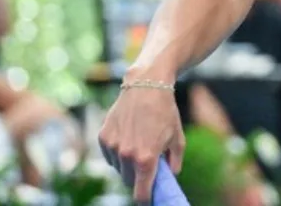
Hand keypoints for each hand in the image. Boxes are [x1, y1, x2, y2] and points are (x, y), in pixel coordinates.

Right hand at [98, 85, 184, 202]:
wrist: (147, 85)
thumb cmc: (166, 112)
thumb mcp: (177, 138)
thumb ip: (174, 163)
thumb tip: (170, 177)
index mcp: (146, 159)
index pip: (141, 194)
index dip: (145, 198)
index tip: (149, 198)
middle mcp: (126, 155)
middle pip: (128, 181)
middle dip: (138, 176)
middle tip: (147, 163)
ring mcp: (113, 146)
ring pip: (118, 168)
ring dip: (127, 163)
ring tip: (139, 142)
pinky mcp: (103, 137)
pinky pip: (109, 155)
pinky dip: (117, 151)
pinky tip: (128, 135)